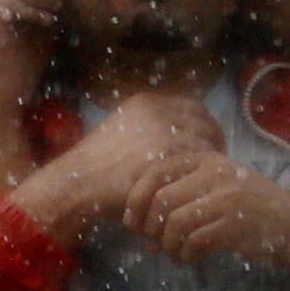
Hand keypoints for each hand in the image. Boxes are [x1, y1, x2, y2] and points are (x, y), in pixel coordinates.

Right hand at [10, 90, 222, 243]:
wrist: (76, 185)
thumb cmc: (94, 166)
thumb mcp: (119, 131)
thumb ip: (147, 127)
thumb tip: (177, 131)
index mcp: (147, 103)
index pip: (194, 108)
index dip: (206, 125)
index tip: (208, 142)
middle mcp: (158, 112)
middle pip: (205, 124)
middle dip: (213, 143)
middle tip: (214, 163)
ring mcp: (163, 133)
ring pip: (205, 145)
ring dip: (210, 161)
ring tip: (205, 179)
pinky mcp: (166, 158)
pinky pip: (199, 164)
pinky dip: (202, 176)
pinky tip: (198, 187)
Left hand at [126, 148, 289, 270]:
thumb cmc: (251, 210)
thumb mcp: (217, 189)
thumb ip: (178, 198)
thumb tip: (137, 226)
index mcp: (208, 159)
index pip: (155, 170)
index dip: (136, 199)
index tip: (133, 221)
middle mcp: (216, 173)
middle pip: (161, 200)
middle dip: (150, 228)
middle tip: (153, 244)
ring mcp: (227, 198)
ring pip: (174, 223)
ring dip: (168, 245)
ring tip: (176, 253)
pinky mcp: (236, 225)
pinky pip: (193, 242)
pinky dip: (185, 255)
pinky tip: (192, 258)